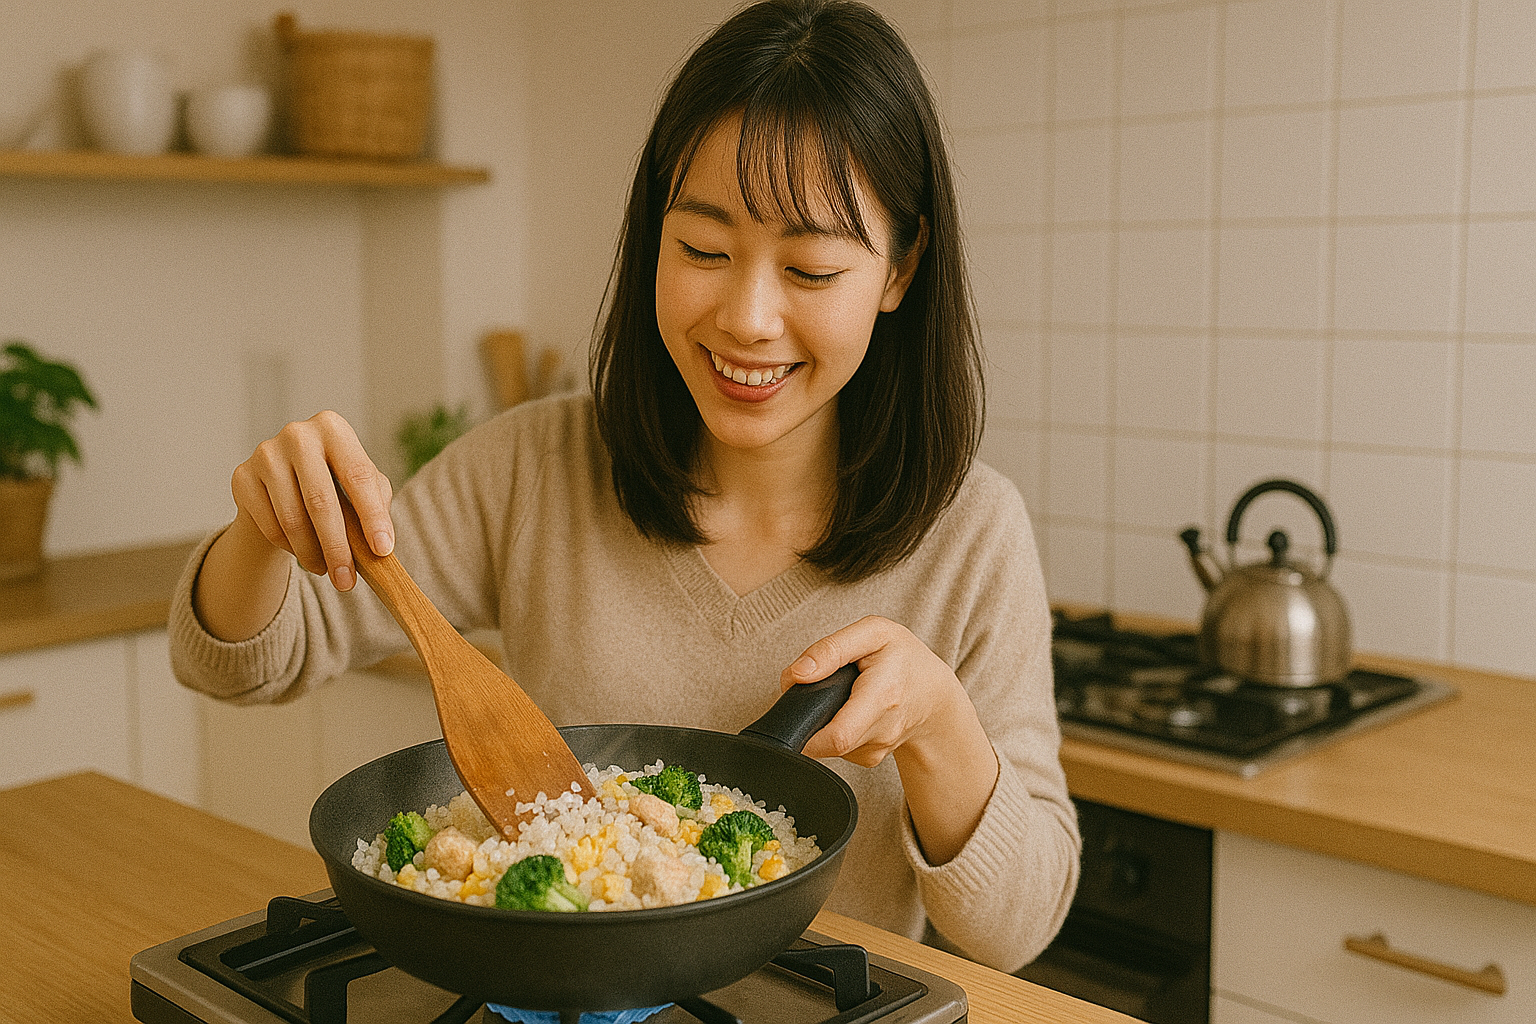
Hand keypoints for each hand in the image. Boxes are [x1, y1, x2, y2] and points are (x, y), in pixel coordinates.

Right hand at [230, 410, 394, 591]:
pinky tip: (304, 554)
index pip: (358, 476)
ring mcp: (266, 454)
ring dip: (313, 554)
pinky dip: (290, 548)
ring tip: (329, 571)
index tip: (382, 550)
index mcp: (333, 428)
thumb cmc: (334, 481)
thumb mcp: (362, 485)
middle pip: (321, 501)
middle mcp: (298, 434)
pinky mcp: (242, 476)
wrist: (283, 480)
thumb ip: (376, 504)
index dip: (372, 516)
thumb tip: (381, 543)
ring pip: (292, 519)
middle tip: (347, 580)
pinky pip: (269, 525)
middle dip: (337, 547)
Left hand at [781, 616, 998, 864]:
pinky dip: (833, 730)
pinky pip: (838, 749)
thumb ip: (831, 649)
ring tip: (837, 697)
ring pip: (829, 745)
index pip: (838, 735)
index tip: (793, 714)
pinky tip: (847, 712)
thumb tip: (796, 674)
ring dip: (821, 723)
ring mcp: (878, 748)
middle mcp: (883, 729)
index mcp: (883, 695)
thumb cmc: (903, 658)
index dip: (806, 733)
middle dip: (808, 722)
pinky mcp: (870, 757)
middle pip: (828, 743)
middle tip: (811, 697)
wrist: (933, 693)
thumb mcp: (873, 633)